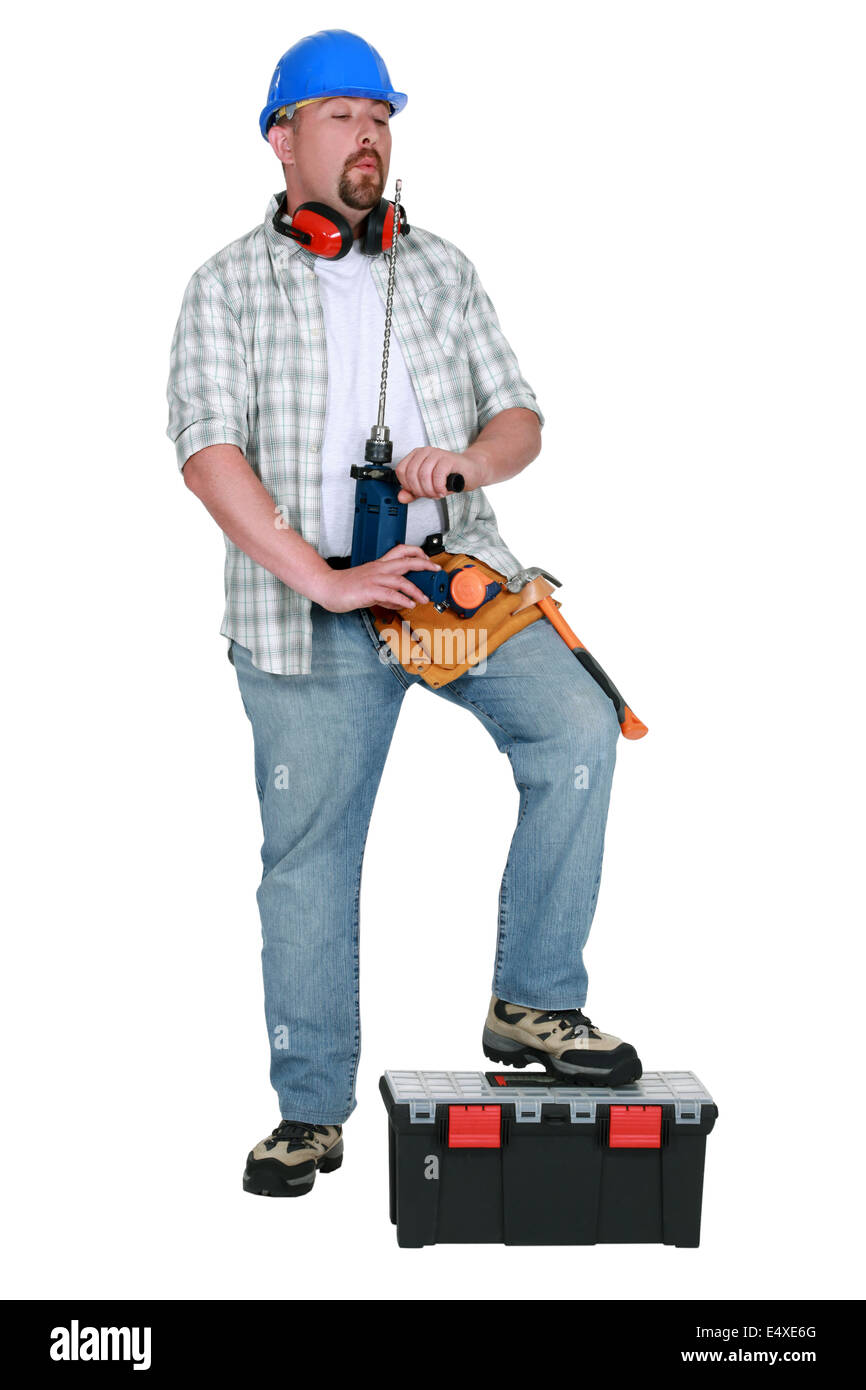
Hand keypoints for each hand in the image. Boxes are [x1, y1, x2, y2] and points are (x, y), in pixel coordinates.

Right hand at [315, 544, 443, 612]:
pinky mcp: (369, 590)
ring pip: (401, 579)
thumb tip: (401, 601)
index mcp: (379, 565)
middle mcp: (379, 568)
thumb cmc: (346, 586)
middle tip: (436, 570)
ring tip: (424, 598)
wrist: (327, 587)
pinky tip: (409, 604)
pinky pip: (390, 594)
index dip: (417, 552)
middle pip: (407, 561)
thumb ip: (387, 594)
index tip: (428, 559)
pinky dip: (402, 599)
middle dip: (425, 564)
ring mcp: (374, 578)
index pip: (401, 551)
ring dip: (416, 590)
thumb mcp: (370, 588)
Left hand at [393, 447, 481, 503]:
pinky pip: (437, 476)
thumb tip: (401, 497)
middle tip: (430, 494)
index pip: (401, 471)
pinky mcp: (448, 459)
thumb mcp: (427, 486)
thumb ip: (413, 492)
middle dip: (420, 490)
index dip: (408, 486)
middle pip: (411, 474)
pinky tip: (443, 490)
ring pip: (423, 475)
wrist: (471, 471)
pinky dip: (439, 487)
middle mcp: (425, 452)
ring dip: (430, 490)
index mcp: (416, 456)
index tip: (418, 491)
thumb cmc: (450, 476)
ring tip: (437, 492)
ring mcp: (437, 454)